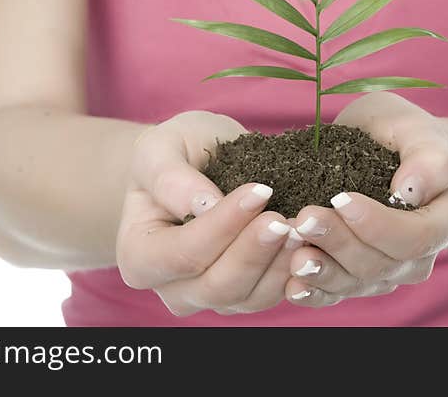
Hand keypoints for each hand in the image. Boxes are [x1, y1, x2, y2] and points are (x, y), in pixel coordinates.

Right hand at [116, 111, 301, 315]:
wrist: (196, 164)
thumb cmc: (173, 152)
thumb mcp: (160, 149)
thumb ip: (171, 178)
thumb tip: (204, 205)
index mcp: (139, 254)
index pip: (182, 253)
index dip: (223, 226)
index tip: (259, 191)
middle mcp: (171, 287)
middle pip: (216, 285)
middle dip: (254, 251)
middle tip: (285, 218)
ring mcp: (208, 297)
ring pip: (247, 297)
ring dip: (278, 265)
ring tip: (302, 228)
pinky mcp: (243, 295)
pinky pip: (270, 296)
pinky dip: (292, 272)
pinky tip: (309, 242)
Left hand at [283, 93, 447, 306]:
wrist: (386, 149)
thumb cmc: (402, 132)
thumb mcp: (415, 126)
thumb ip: (426, 156)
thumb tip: (410, 190)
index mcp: (447, 219)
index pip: (416, 236)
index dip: (378, 225)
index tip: (341, 199)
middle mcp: (422, 255)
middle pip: (382, 263)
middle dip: (340, 244)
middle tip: (303, 219)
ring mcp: (390, 272)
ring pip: (357, 283)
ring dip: (323, 272)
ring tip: (293, 255)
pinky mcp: (359, 279)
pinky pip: (338, 294)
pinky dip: (314, 292)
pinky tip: (292, 284)